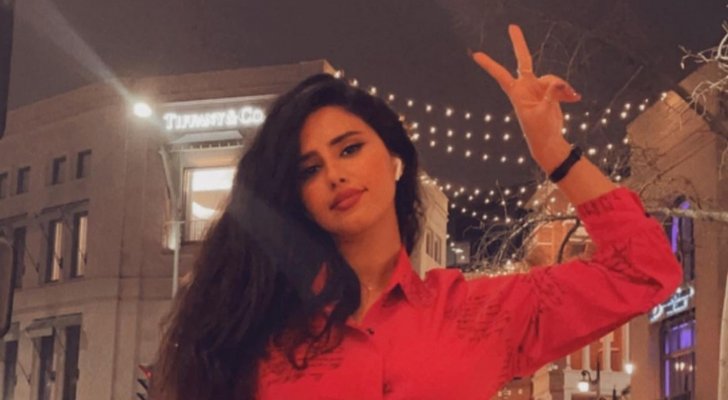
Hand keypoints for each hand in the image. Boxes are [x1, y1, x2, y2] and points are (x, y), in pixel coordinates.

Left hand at [471, 24, 580, 171]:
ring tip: (572, 97)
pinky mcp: (550, 93)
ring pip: (552, 78)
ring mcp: (539, 89)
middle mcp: (527, 88)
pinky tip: (576, 98)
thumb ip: (551, 95)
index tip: (476, 55)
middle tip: (512, 27)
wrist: (548, 142)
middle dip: (519, 44)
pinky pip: (561, 86)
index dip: (490, 65)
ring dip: (562, 87)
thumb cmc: (540, 131)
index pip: (501, 75)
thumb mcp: (545, 113)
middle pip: (524, 61)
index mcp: (517, 93)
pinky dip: (568, 91)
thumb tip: (559, 84)